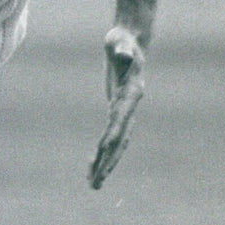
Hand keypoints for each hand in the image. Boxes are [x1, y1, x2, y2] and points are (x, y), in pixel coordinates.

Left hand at [89, 25, 144, 189]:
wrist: (130, 40)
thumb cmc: (123, 40)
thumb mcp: (120, 42)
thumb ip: (122, 50)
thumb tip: (124, 54)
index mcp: (132, 93)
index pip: (120, 118)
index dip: (112, 135)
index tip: (102, 151)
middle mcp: (130, 106)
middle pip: (120, 138)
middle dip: (109, 161)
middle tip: (96, 183)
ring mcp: (125, 111)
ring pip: (116, 143)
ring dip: (106, 163)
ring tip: (93, 185)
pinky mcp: (117, 110)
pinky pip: (111, 136)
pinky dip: (102, 151)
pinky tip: (93, 164)